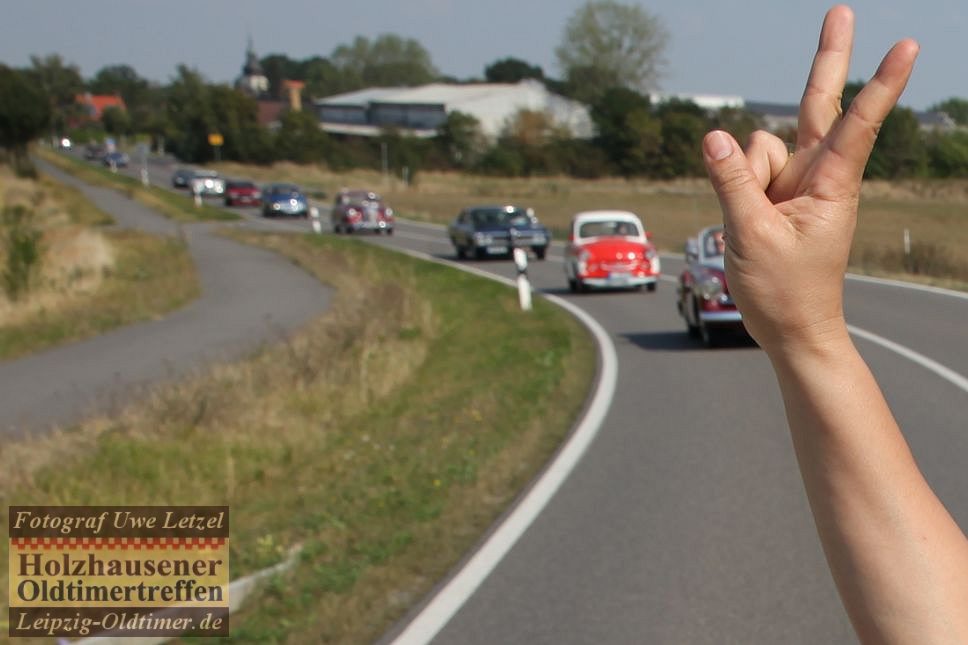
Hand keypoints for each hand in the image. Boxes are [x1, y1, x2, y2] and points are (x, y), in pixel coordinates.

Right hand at [702, 5, 918, 354]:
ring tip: (752, 222)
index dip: (878, 84)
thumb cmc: (785, 290)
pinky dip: (736, 185)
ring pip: (758, 148)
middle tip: (841, 11)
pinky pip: (744, 169)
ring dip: (744, 176)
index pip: (856, 126)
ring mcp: (793, 183)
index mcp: (831, 187)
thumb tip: (715, 135)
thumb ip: (732, 183)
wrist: (790, 328)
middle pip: (818, 106)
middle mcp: (815, 175)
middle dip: (829, 60)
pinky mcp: (772, 195)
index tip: (906, 46)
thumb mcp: (753, 237)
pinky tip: (744, 219)